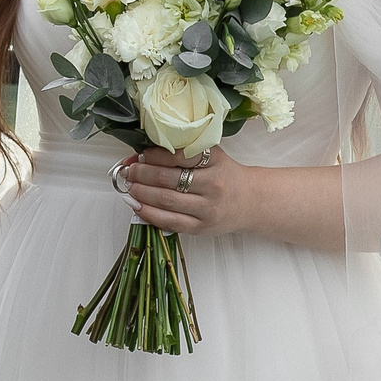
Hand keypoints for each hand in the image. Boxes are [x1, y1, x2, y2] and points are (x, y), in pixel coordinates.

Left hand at [117, 148, 257, 237]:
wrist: (250, 201)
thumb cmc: (225, 175)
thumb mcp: (213, 156)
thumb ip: (185, 152)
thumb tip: (144, 153)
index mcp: (215, 161)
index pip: (180, 155)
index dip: (156, 155)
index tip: (142, 154)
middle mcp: (213, 185)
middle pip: (169, 179)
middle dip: (143, 174)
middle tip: (131, 170)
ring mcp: (207, 209)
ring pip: (166, 200)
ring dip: (141, 192)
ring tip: (130, 185)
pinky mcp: (200, 228)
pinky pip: (170, 221)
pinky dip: (149, 213)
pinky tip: (137, 205)